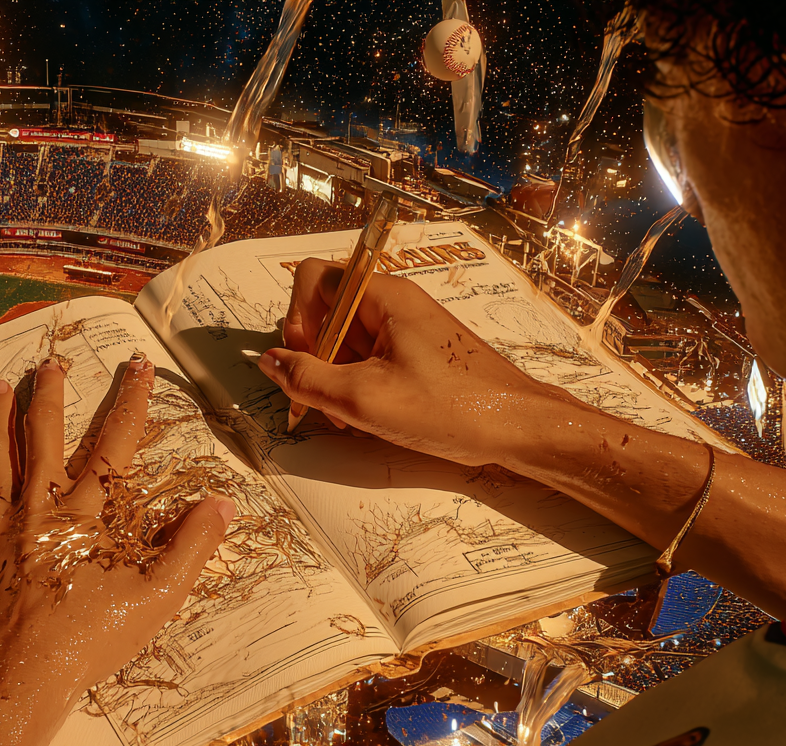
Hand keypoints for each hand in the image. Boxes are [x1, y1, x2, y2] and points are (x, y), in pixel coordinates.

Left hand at [0, 355, 232, 745]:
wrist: (22, 673)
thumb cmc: (91, 638)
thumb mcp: (157, 596)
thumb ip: (190, 546)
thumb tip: (221, 504)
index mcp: (87, 513)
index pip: (115, 444)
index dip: (129, 402)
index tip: (138, 366)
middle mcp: (40, 506)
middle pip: (44, 437)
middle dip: (50, 396)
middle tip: (51, 364)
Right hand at [259, 257, 561, 466]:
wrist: (517, 427)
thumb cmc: (452, 408)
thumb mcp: (364, 399)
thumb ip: (307, 378)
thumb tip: (268, 361)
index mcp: (383, 296)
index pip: (313, 278)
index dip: (296, 318)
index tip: (304, 358)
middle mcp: (393, 303)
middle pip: (325, 312)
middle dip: (312, 357)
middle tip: (322, 398)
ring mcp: (404, 328)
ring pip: (344, 340)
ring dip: (333, 377)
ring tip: (348, 416)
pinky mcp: (414, 353)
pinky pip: (367, 358)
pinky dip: (356, 385)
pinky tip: (367, 415)